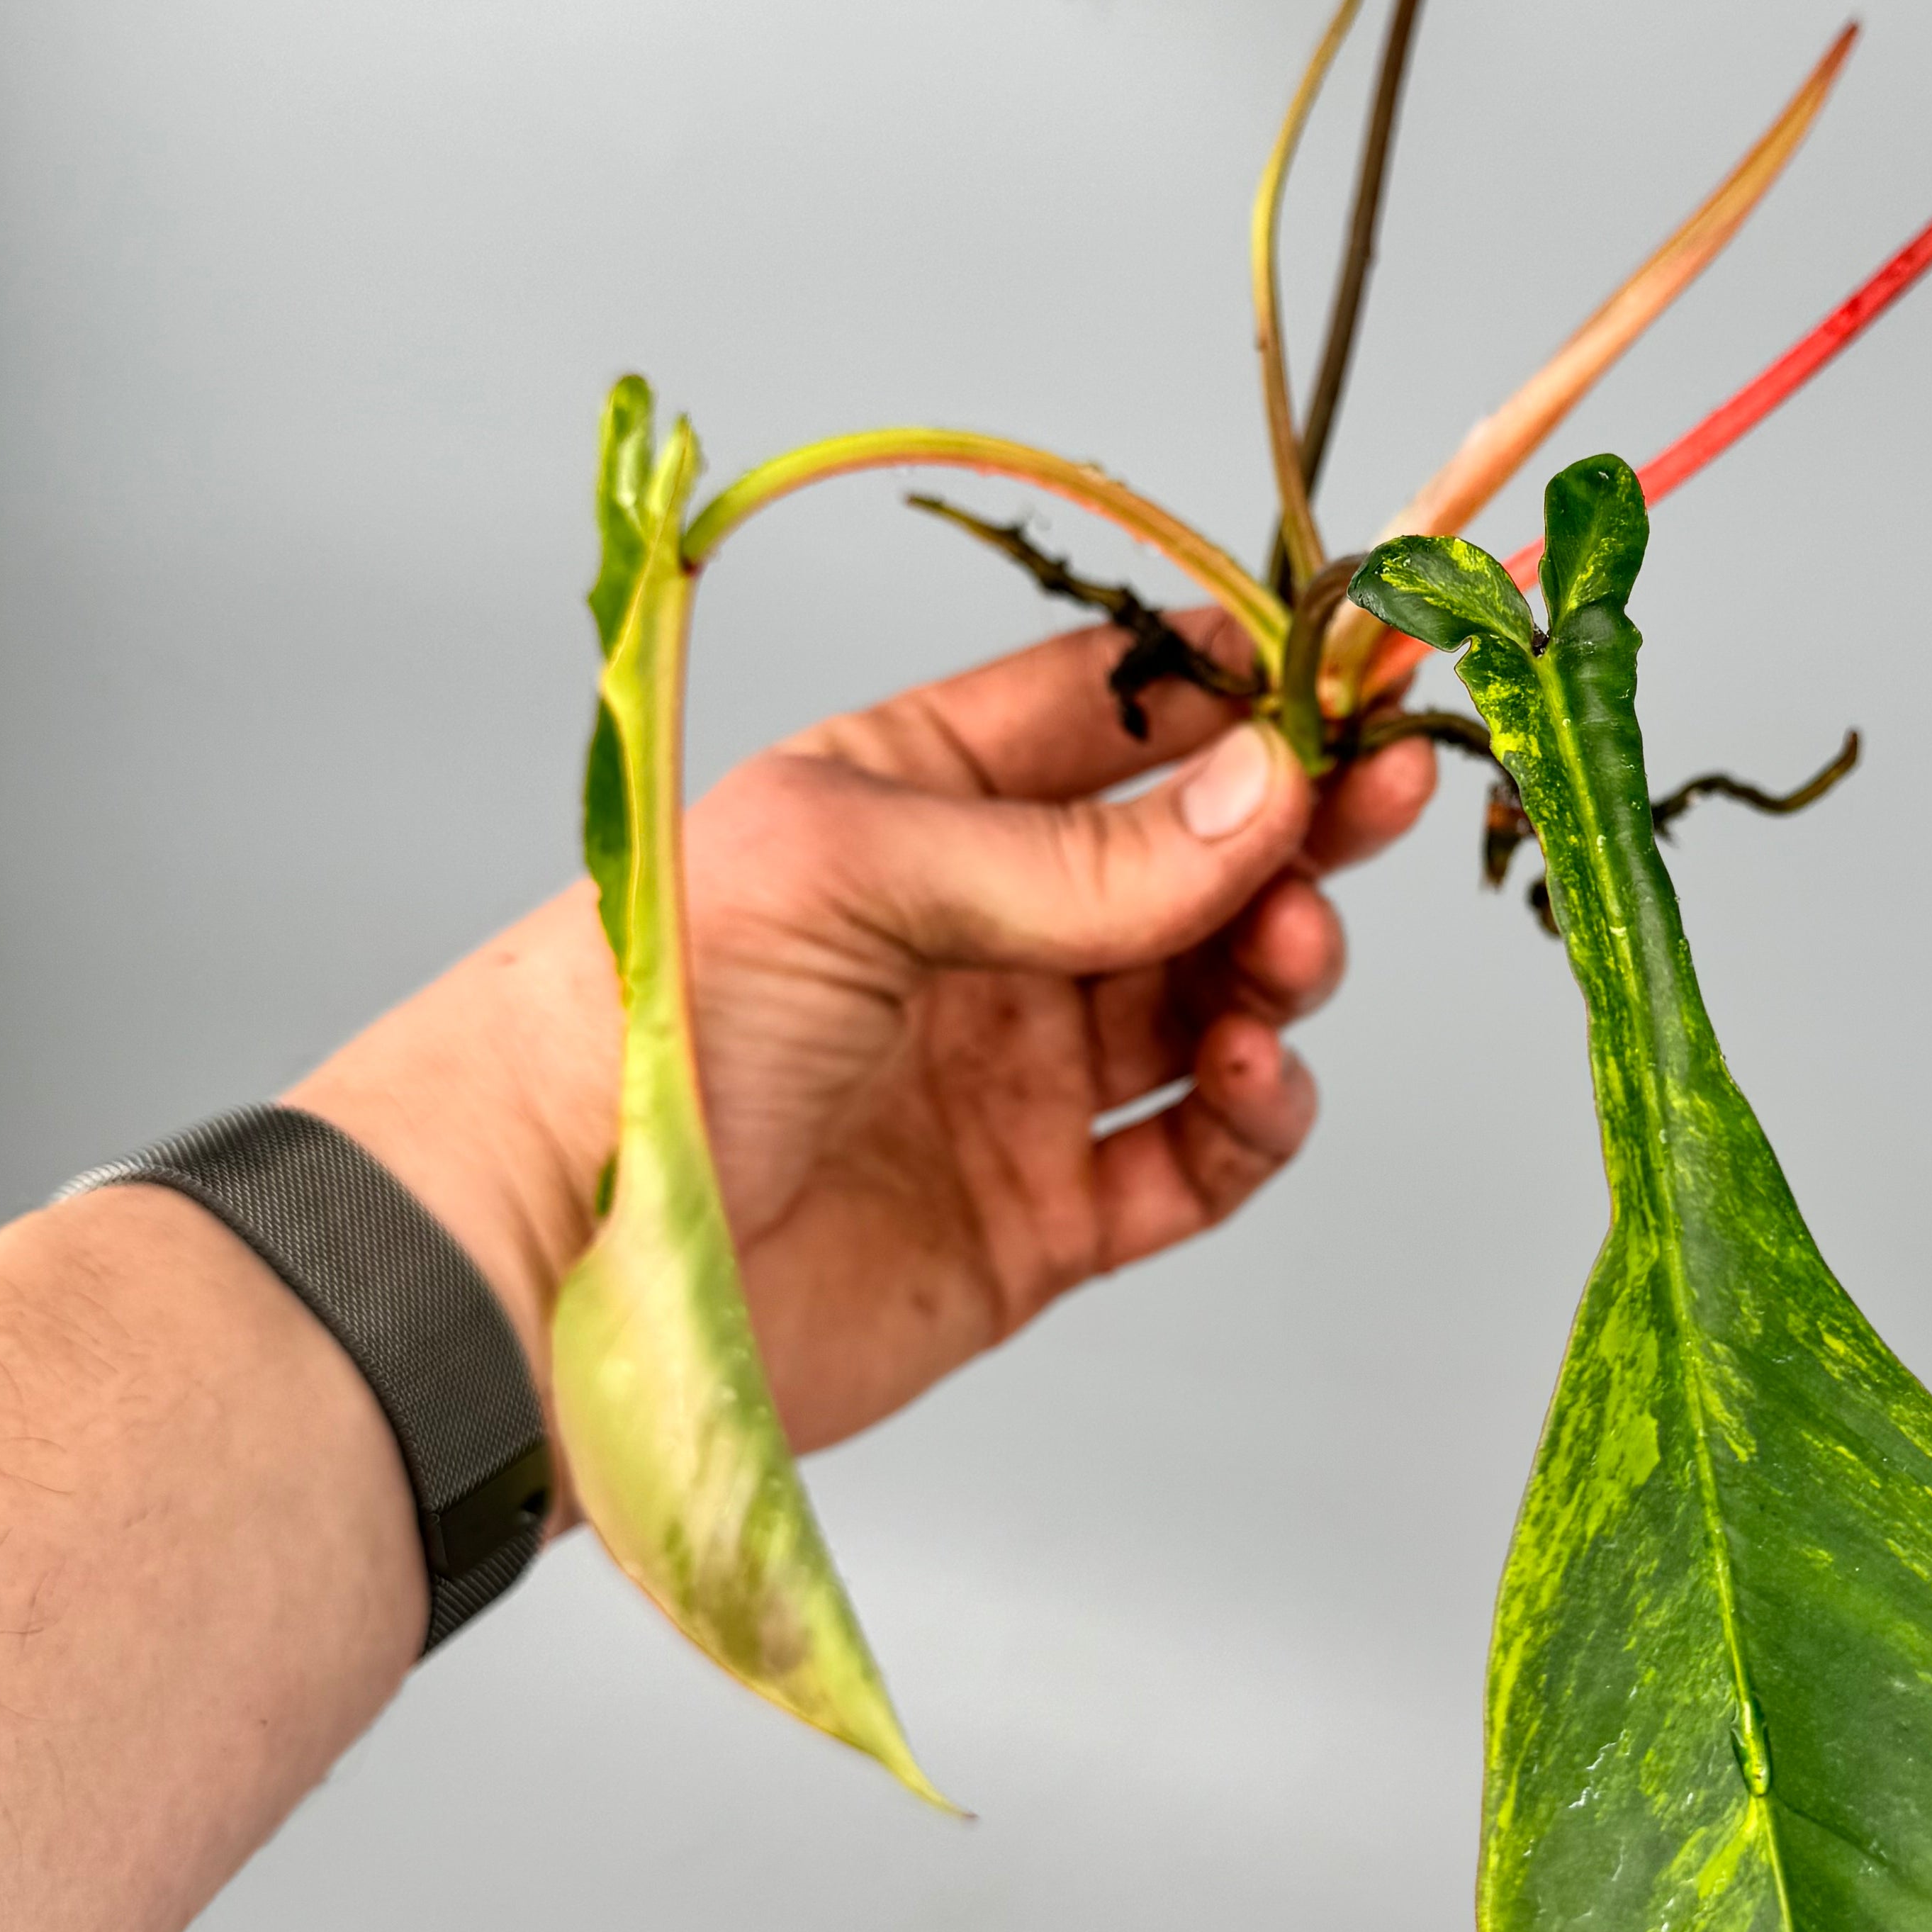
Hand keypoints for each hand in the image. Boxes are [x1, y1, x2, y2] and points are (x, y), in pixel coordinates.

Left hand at [292, 612, 1435, 1508]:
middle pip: (1194, 855)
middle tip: (1383, 794)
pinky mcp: (1040, 1219)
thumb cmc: (647, 1022)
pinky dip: (1253, 1116)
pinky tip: (1250, 1080)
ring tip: (1283, 959)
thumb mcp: (852, 873)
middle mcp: (982, 931)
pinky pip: (1196, 1157)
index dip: (1242, 689)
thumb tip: (1262, 797)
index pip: (1115, 711)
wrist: (549, 1263)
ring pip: (1213, 998)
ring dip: (1278, 964)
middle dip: (1299, 820)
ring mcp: (1018, 1077)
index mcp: (920, 802)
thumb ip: (1070, 853)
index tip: (1355, 668)